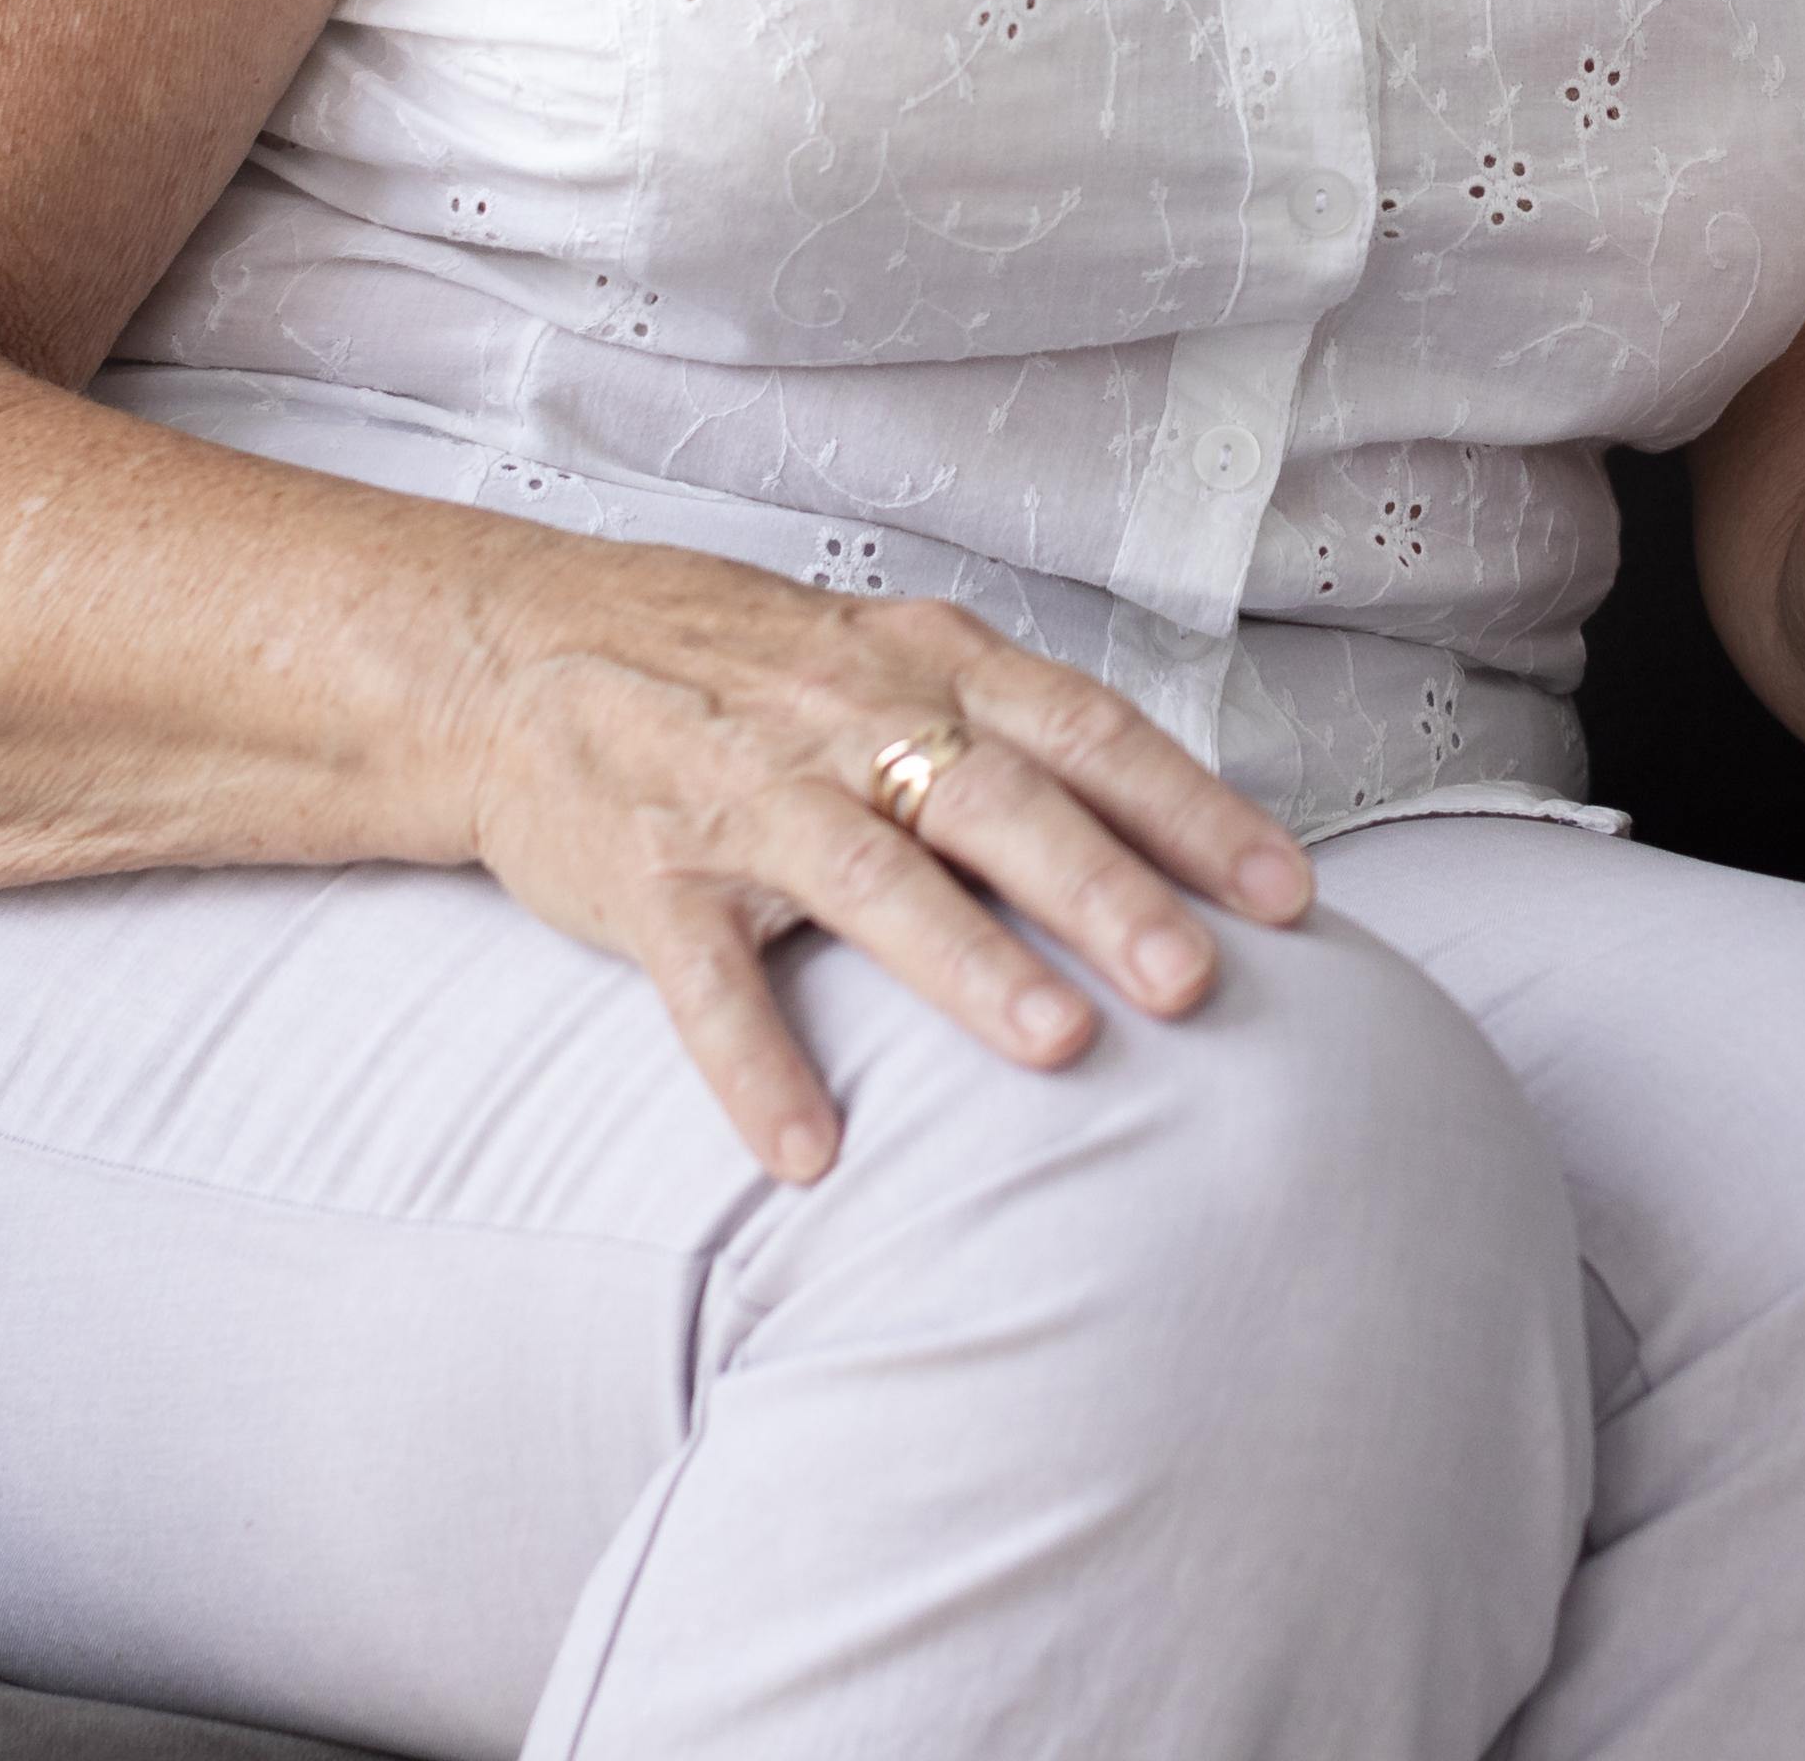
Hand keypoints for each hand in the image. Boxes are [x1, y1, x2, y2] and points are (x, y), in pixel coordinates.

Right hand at [452, 543, 1316, 1186]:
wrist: (518, 652)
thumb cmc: (744, 671)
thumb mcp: (887, 661)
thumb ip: (1013, 733)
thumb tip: (1176, 840)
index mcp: (925, 663)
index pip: (1084, 728)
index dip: (1188, 808)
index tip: (1285, 896)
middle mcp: (844, 716)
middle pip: (995, 798)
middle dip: (1102, 887)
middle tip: (1194, 977)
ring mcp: (741, 795)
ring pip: (868, 876)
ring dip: (966, 963)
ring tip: (1058, 1046)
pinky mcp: (646, 876)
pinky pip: (705, 979)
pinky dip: (754, 1065)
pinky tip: (809, 1152)